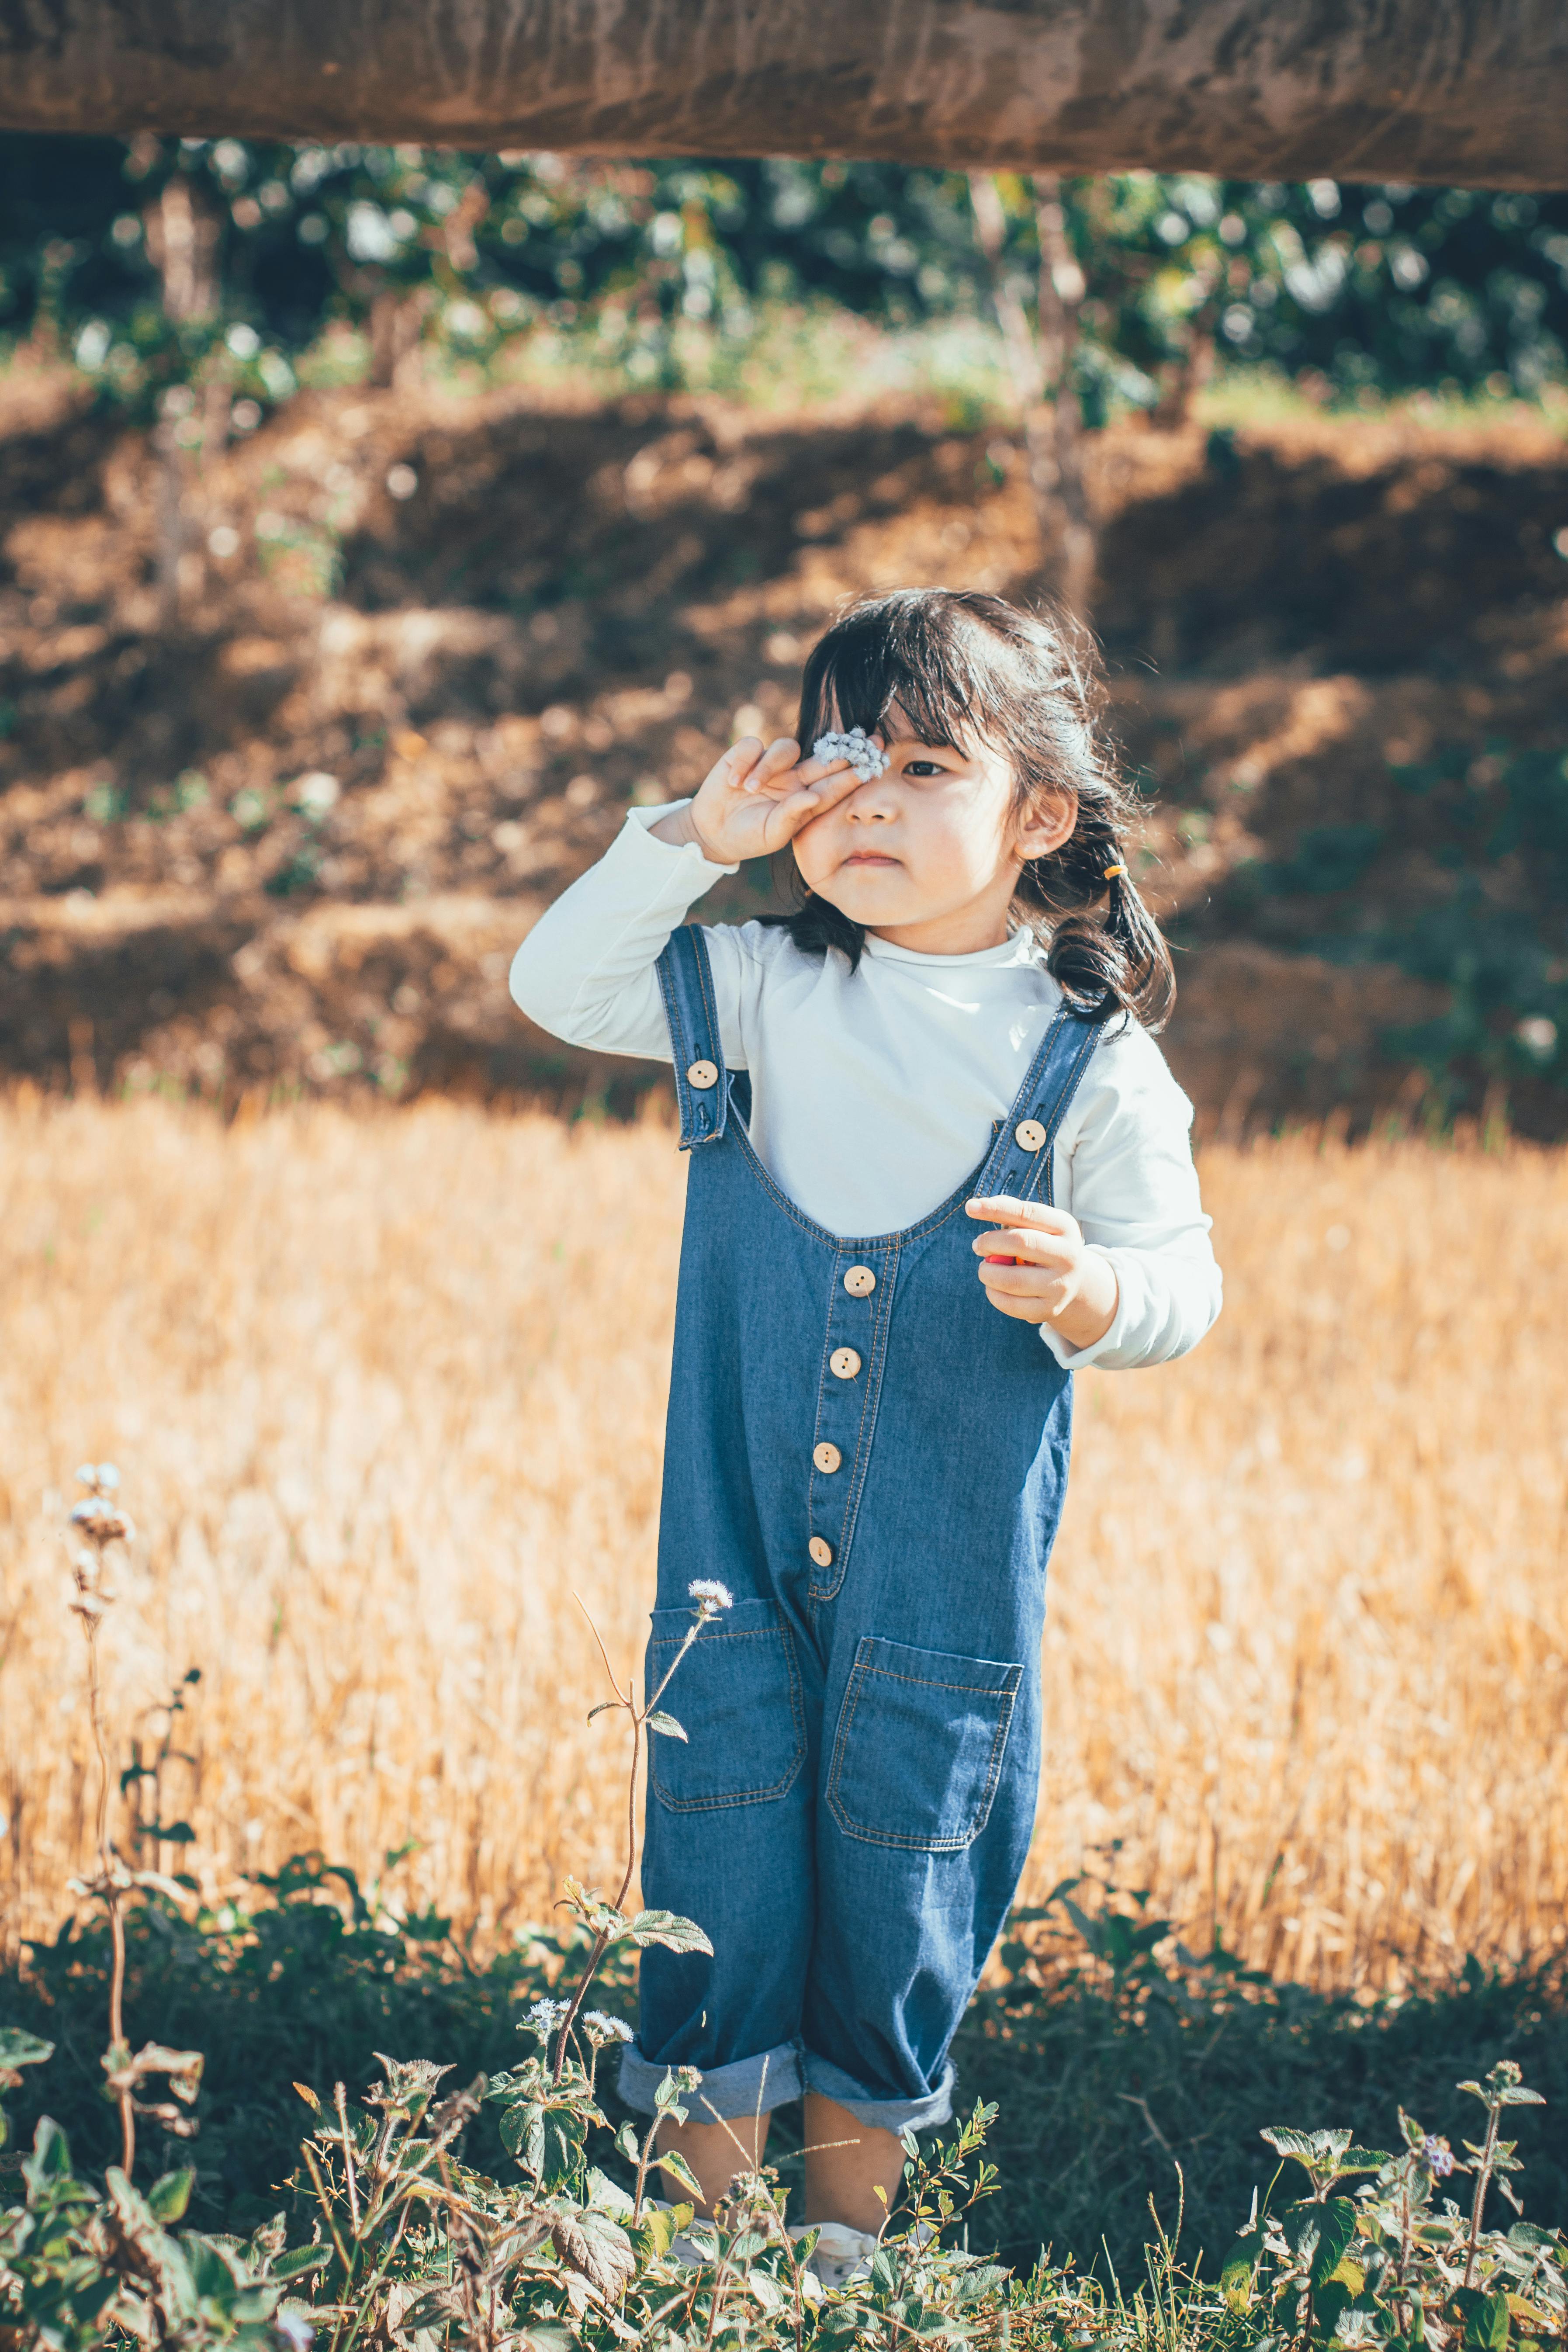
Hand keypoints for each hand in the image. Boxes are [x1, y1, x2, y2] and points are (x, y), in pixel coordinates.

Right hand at [650, 735, 864, 864]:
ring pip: (786, 748)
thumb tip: (814, 797)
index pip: (834, 783)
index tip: (875, 760)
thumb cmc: (749, 837)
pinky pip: (753, 745)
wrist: (713, 833)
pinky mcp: (747, 755)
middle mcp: (793, 778)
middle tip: (867, 740)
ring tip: (749, 789)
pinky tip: (733, 783)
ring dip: (768, 767)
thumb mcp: (772, 833)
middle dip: (844, 748)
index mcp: (805, 799)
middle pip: (823, 757)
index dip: (854, 772)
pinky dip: (744, 762)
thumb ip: (793, 815)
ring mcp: (772, 765)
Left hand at [966, 1195, 1118, 1351]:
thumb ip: (1011, 1212)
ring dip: (987, 1272)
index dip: (995, 1209)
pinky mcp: (1049, 1309)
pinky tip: (993, 1286)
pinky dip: (992, 1293)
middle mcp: (1068, 1256)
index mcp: (1065, 1227)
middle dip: (989, 1242)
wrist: (1071, 1281)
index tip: (969, 1207)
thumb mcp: (1036, 1224)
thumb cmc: (1042, 1244)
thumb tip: (979, 1206)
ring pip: (1011, 1279)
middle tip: (977, 1245)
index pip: (1026, 1213)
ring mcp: (1060, 1285)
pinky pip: (1010, 1304)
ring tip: (985, 1268)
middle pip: (1020, 1242)